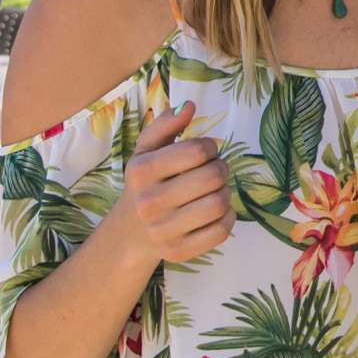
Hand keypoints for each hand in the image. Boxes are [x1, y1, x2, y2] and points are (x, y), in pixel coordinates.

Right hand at [109, 101, 232, 267]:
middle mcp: (148, 202)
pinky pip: (221, 231)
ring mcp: (162, 230)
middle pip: (214, 177)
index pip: (198, 150)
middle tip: (213, 172)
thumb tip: (189, 105)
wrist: (130, 232)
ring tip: (214, 191)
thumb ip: (165, 124)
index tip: (205, 153)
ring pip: (220, 204)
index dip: (211, 147)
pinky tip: (214, 213)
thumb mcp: (147, 150)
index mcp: (141, 171)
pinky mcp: (178, 252)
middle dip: (221, 169)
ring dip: (225, 193)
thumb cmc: (147, 183)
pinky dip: (227, 218)